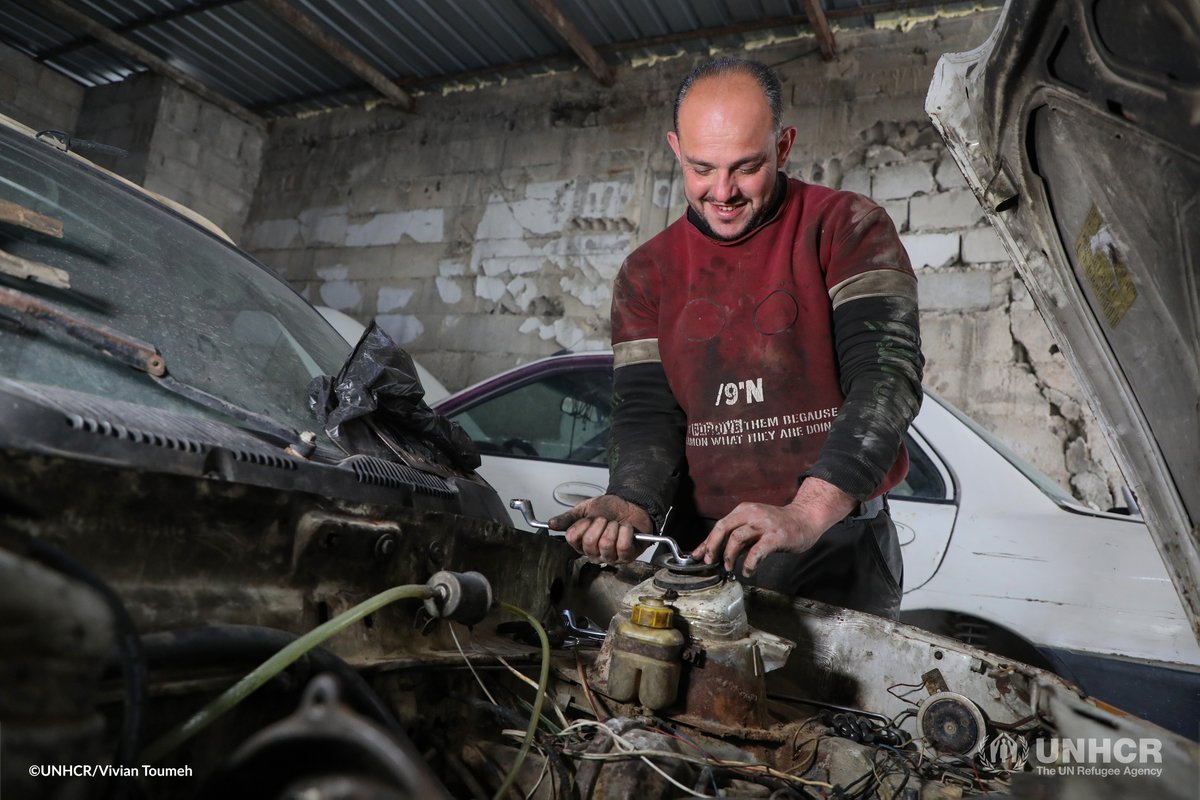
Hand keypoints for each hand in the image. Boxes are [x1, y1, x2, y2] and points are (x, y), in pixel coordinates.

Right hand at [548, 495, 651, 563]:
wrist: (631, 504)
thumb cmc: (610, 509)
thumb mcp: (585, 509)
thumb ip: (568, 518)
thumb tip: (551, 524)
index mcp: (582, 542)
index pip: (573, 538)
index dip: (582, 525)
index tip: (589, 518)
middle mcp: (594, 553)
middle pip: (589, 542)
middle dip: (600, 524)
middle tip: (606, 519)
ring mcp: (610, 557)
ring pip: (606, 544)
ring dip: (613, 527)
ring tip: (616, 523)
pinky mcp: (627, 557)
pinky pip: (623, 546)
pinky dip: (626, 532)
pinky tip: (626, 528)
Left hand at [692, 478, 856, 576]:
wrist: (805, 519)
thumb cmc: (777, 526)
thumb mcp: (753, 526)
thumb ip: (736, 537)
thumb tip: (715, 552)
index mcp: (744, 510)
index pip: (719, 525)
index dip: (707, 542)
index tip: (698, 555)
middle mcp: (752, 514)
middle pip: (723, 527)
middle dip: (712, 546)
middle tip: (710, 561)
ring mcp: (764, 524)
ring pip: (737, 538)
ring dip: (729, 555)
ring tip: (728, 567)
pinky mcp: (776, 536)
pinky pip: (757, 551)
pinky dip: (748, 563)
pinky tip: (747, 571)